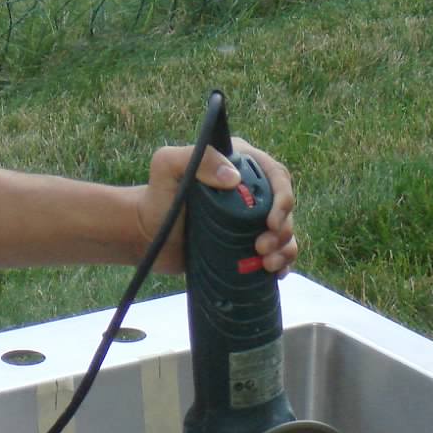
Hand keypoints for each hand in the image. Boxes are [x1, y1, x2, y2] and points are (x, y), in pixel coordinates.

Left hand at [137, 137, 297, 276]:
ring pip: (285, 231)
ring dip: (284, 248)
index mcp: (239, 164)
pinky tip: (275, 272)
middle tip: (261, 247)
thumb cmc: (156, 197)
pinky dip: (283, 262)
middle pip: (285, 206)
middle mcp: (250, 189)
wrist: (148, 236)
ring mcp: (251, 218)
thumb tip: (233, 178)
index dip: (283, 197)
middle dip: (283, 229)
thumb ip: (196, 159)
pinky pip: (277, 250)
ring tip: (266, 263)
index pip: (276, 174)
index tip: (272, 221)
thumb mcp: (167, 167)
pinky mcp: (247, 243)